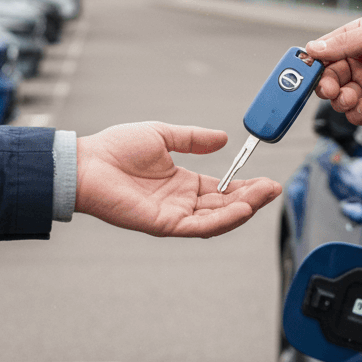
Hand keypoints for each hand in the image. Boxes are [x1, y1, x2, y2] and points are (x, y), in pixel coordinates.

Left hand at [75, 122, 280, 237]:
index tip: (266, 180)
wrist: (87, 163)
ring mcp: (174, 215)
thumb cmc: (115, 149)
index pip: (222, 190)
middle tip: (274, 188)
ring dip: (243, 209)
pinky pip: (199, 227)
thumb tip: (222, 138)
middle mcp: (181, 202)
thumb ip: (193, 139)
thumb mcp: (163, 135)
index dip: (245, 186)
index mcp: (182, 183)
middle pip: (225, 206)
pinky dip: (222, 220)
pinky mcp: (164, 225)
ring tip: (264, 196)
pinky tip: (240, 209)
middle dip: (252, 198)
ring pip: (217, 219)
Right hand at [305, 13, 361, 124]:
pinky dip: (356, 113)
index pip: (325, 54)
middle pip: (328, 80)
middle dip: (326, 86)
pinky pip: (356, 115)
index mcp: (357, 42)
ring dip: (341, 101)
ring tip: (354, 96)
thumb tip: (312, 49)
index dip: (313, 64)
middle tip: (332, 88)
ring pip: (339, 100)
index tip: (303, 72)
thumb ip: (343, 43)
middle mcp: (360, 65)